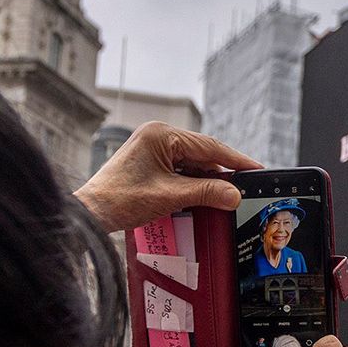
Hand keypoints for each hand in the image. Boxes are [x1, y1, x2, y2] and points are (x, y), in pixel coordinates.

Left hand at [74, 121, 260, 232]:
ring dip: (206, 180)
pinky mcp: (150, 161)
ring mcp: (153, 147)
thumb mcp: (170, 196)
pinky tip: (203, 196)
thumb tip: (234, 195)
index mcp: (162, 134)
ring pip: (192, 163)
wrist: (91, 212)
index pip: (209, 146)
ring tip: (225, 197)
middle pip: (202, 154)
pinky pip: (180, 169)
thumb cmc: (120, 200)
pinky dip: (192, 183)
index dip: (235, 160)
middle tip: (244, 189)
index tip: (256, 169)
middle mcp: (158, 135)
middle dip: (221, 173)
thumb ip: (206, 193)